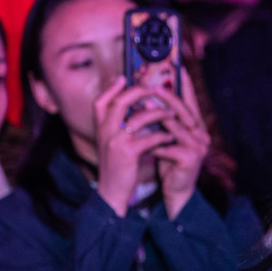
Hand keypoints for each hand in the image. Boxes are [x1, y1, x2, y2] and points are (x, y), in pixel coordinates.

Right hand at [94, 78, 173, 216]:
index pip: (100, 101)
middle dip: (139, 92)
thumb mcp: (111, 144)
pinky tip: (170, 138)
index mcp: (100, 128)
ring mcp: (115, 141)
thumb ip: (117, 127)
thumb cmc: (117, 167)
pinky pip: (149, 138)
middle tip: (155, 89)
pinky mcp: (128, 153)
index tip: (122, 77)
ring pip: (139, 118)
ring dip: (159, 114)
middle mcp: (105, 131)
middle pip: (120, 102)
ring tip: (171, 114)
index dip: (110, 88)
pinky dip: (162, 137)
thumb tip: (132, 109)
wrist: (112, 193)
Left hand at [151, 75, 209, 219]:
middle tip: (150, 85)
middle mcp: (201, 133)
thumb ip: (162, 120)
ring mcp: (198, 146)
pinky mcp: (190, 159)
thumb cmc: (169, 161)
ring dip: (156, 117)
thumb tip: (146, 97)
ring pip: (175, 126)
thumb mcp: (165, 137)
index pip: (190, 100)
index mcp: (196, 126)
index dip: (185, 84)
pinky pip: (168, 146)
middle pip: (183, 109)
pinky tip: (143, 143)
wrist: (176, 190)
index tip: (178, 66)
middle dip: (166, 96)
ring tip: (139, 107)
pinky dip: (154, 144)